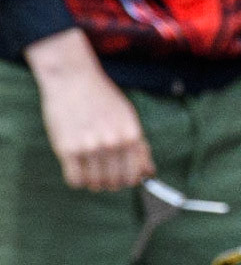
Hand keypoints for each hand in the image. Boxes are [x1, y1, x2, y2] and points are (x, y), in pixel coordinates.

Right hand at [23, 29, 154, 191]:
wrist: (74, 80)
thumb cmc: (103, 98)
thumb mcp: (128, 117)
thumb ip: (138, 145)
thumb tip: (148, 171)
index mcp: (131, 135)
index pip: (135, 173)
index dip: (131, 180)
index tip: (126, 180)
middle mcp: (113, 143)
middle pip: (116, 181)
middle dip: (112, 183)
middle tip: (106, 177)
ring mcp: (90, 147)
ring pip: (96, 183)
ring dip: (95, 183)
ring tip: (92, 172)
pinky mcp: (67, 149)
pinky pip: (75, 180)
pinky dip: (78, 180)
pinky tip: (78, 170)